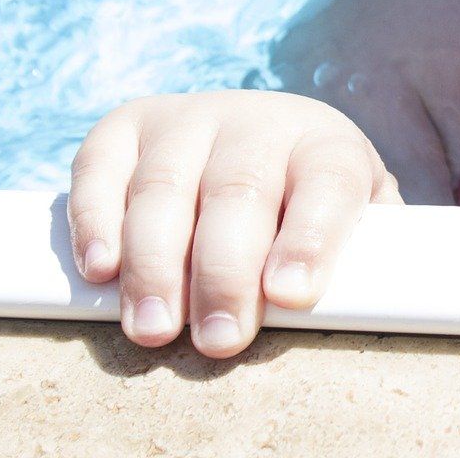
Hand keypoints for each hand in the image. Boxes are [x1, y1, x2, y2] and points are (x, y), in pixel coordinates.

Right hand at [67, 90, 403, 358]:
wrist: (259, 133)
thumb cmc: (310, 203)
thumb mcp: (355, 217)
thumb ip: (362, 254)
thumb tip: (364, 306)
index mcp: (324, 145)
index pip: (328, 183)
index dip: (310, 238)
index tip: (291, 295)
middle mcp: (257, 122)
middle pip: (240, 190)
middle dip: (227, 272)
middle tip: (220, 339)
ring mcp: (188, 119)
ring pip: (166, 186)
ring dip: (156, 263)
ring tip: (156, 327)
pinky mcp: (125, 129)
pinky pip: (100, 168)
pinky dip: (95, 219)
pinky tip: (102, 269)